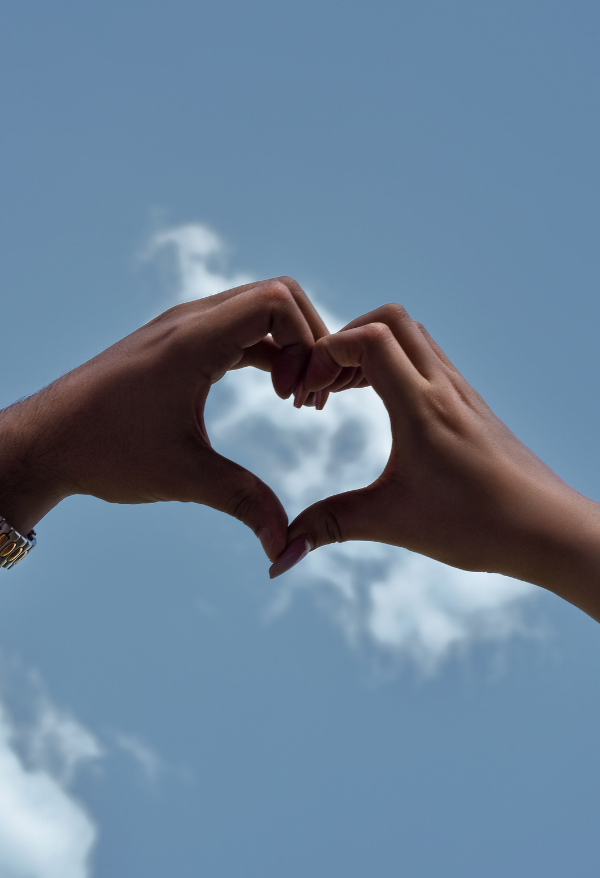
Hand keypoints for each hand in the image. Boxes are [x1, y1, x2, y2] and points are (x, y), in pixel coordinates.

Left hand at [0, 277, 327, 560]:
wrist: (45, 442)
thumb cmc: (104, 452)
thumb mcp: (184, 477)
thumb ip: (244, 503)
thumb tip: (285, 549)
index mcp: (192, 340)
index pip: (276, 300)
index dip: (306, 342)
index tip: (296, 397)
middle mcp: (189, 321)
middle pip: (278, 295)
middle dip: (307, 340)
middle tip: (306, 397)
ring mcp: (182, 328)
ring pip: (258, 309)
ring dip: (288, 346)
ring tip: (292, 398)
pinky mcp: (177, 343)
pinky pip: (238, 329)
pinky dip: (266, 351)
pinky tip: (272, 392)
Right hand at [274, 304, 599, 618]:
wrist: (546, 528)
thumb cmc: (477, 525)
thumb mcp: (392, 523)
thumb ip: (331, 526)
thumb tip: (281, 552)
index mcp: (421, 407)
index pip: (370, 338)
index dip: (327, 353)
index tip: (307, 393)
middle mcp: (443, 387)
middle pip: (390, 319)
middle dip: (344, 339)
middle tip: (322, 384)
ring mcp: (460, 391)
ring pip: (412, 336)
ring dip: (370, 349)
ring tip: (343, 393)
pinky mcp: (469, 403)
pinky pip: (427, 359)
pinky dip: (395, 365)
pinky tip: (381, 405)